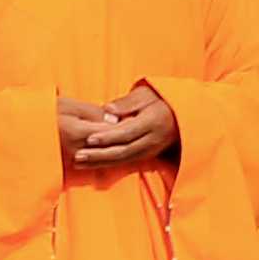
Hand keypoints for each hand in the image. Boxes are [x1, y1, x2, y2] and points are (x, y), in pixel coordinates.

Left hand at [57, 83, 176, 169]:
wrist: (180, 115)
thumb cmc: (158, 100)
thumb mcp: (144, 95)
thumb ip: (126, 103)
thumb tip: (107, 110)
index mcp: (153, 122)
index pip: (127, 132)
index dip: (108, 136)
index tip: (89, 138)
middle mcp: (153, 140)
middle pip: (124, 150)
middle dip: (100, 155)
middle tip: (78, 156)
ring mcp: (151, 150)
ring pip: (124, 159)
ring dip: (101, 163)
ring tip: (79, 163)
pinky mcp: (147, 156)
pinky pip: (127, 162)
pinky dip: (108, 164)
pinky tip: (92, 164)